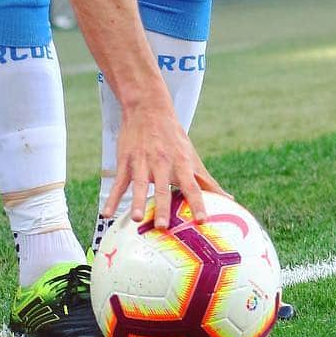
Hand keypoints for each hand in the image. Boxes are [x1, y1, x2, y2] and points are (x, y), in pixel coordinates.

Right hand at [104, 99, 227, 226]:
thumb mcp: (192, 156)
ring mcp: (142, 163)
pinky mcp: (126, 162)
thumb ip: (207, 180)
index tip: (202, 221)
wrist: (148, 109)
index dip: (197, 203)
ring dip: (137, 201)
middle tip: (163, 227)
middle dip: (162, 207)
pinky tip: (106, 213)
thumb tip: (229, 200)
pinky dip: (112, 198)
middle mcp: (162, 163)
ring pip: (139, 185)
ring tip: (136, 218)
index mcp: (181, 164)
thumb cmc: (174, 138)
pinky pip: (119, 182)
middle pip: (163, 189)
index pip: (192, 187)